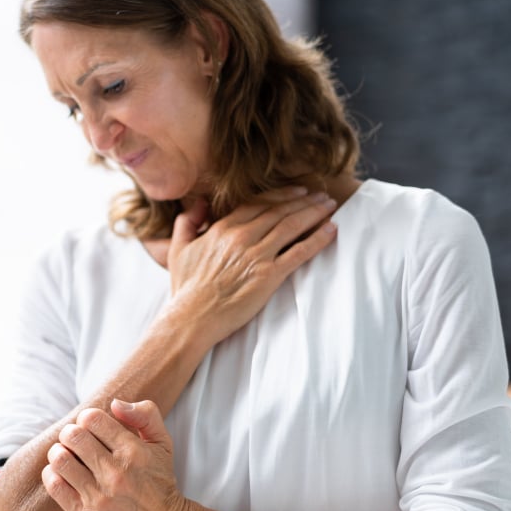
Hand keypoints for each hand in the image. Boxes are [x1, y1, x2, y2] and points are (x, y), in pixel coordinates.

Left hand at [42, 399, 189, 510]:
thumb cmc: (159, 479)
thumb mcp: (162, 442)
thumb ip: (145, 414)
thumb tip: (114, 403)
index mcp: (134, 451)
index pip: (93, 419)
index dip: (87, 417)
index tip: (90, 425)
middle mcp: (117, 474)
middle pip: (74, 437)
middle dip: (70, 432)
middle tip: (74, 438)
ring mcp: (100, 497)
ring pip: (61, 460)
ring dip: (58, 452)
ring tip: (66, 454)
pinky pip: (55, 486)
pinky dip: (52, 473)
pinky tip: (61, 472)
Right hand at [167, 187, 337, 344]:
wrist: (191, 319)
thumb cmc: (186, 290)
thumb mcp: (178, 250)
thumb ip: (187, 222)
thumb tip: (198, 203)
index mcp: (223, 228)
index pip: (259, 204)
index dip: (282, 195)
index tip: (299, 191)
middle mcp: (242, 237)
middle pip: (280, 211)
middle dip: (304, 201)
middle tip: (322, 196)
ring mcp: (257, 256)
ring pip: (292, 226)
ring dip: (314, 213)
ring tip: (330, 206)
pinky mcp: (269, 276)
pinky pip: (299, 252)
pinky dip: (318, 239)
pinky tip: (331, 230)